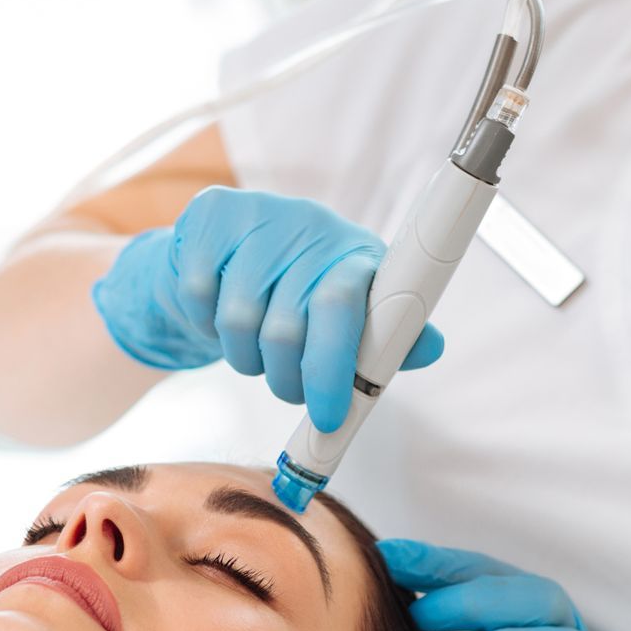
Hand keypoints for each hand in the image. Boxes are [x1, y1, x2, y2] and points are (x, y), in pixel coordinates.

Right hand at [91, 187, 444, 431]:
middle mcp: (311, 225)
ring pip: (239, 320)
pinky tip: (220, 315)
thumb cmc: (298, 296)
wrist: (227, 255)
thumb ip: (388, 339)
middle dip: (287, 380)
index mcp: (355, 253)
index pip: (342, 305)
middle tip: (290, 392)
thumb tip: (431, 347)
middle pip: (287, 326)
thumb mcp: (350, 316)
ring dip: (245, 358)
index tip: (328, 416)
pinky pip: (200, 299)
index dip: (334, 367)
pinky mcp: (210, 217)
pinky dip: (206, 326)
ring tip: (256, 352)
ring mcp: (258, 215)